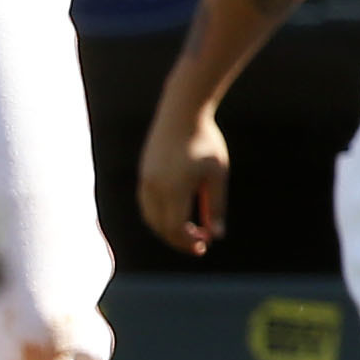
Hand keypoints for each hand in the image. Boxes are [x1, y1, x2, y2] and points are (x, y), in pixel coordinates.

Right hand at [136, 103, 227, 255]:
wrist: (182, 114)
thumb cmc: (206, 143)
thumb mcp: (217, 174)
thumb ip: (215, 205)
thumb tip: (216, 235)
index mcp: (174, 188)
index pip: (175, 228)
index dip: (187, 242)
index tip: (204, 245)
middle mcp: (154, 187)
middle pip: (160, 227)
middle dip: (178, 240)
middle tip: (199, 244)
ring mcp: (145, 181)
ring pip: (150, 217)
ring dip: (167, 230)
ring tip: (188, 233)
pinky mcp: (143, 175)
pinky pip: (146, 205)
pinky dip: (158, 217)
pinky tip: (176, 216)